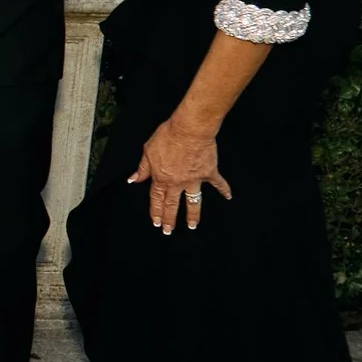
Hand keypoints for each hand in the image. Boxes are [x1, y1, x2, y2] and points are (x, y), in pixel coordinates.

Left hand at [129, 114, 229, 235]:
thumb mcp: (148, 151)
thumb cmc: (168, 137)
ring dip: (193, 215)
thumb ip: (142, 168)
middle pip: (172, 204)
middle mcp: (177, 182)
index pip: (156, 199)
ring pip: (193, 201)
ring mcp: (194, 179)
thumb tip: (133, 179)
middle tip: (169, 231)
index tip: (156, 223)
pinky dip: (224, 189)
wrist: (189, 130)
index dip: (156, 211)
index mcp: (161, 177)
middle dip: (170, 219)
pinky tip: (228, 197)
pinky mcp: (209, 172)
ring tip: (192, 226)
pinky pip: (218, 183)